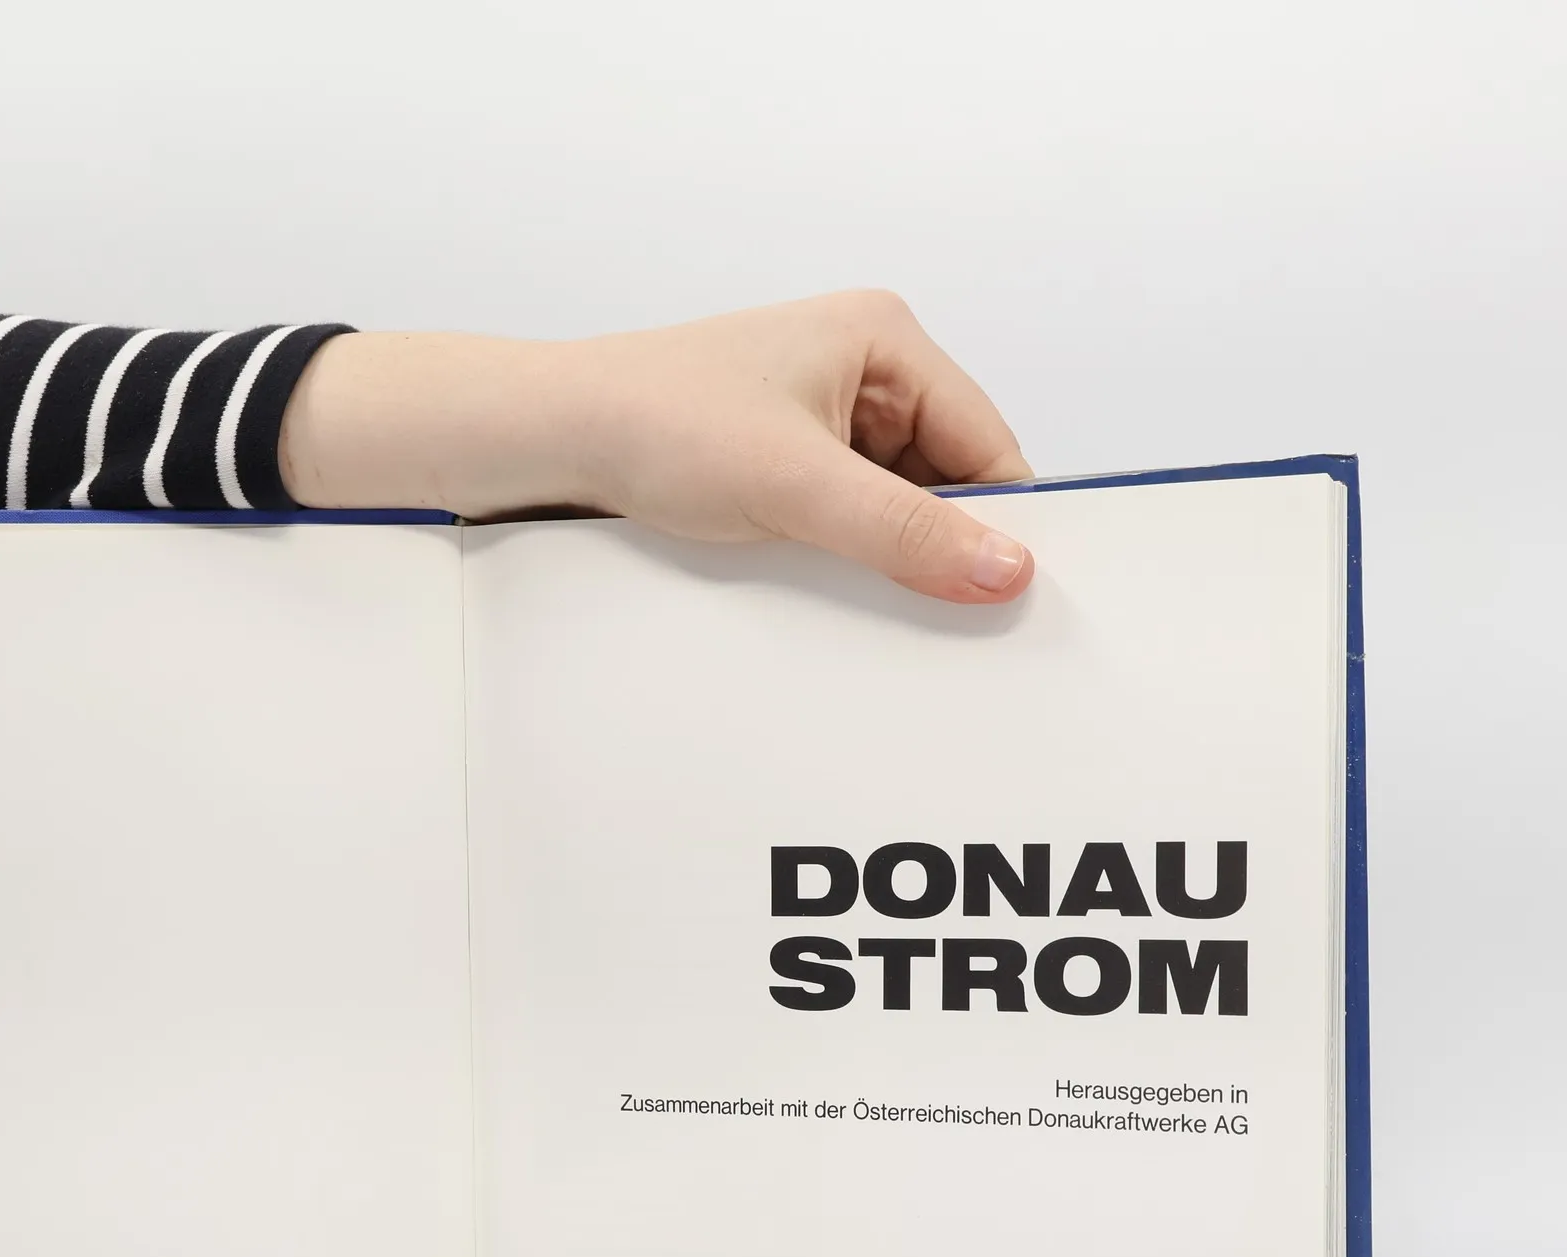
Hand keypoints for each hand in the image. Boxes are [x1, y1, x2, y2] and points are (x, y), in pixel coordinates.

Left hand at [280, 290, 1035, 603]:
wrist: (554, 436)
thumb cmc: (659, 423)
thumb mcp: (799, 487)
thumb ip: (907, 534)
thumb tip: (1006, 569)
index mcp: (884, 338)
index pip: (986, 441)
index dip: (1002, 520)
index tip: (1012, 592)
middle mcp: (863, 366)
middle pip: (948, 474)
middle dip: (941, 538)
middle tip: (945, 609)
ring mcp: (824, 413)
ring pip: (898, 500)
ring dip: (890, 549)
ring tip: (870, 589)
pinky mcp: (788, 456)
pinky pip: (850, 512)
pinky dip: (850, 550)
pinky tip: (832, 579)